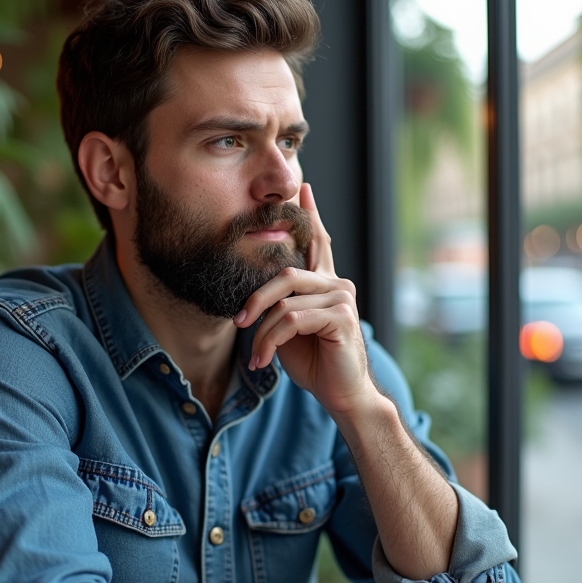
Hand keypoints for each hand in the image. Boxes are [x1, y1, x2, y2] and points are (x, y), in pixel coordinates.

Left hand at [235, 183, 375, 415]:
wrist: (342, 394)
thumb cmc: (315, 363)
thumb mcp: (289, 330)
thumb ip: (280, 306)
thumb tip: (254, 299)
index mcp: (326, 284)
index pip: (318, 242)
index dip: (311, 215)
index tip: (303, 188)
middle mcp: (337, 284)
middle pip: (284, 275)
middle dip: (255, 299)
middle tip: (239, 322)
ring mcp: (342, 298)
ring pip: (284, 301)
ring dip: (262, 331)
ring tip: (256, 354)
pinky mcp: (341, 317)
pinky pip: (292, 319)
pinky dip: (272, 341)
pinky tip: (264, 360)